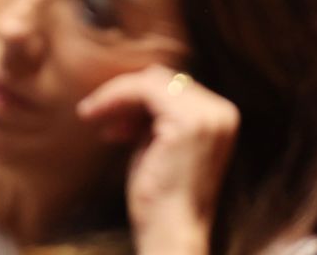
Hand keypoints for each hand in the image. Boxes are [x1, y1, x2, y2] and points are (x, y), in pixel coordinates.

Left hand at [79, 65, 238, 254]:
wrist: (171, 235)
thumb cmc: (162, 200)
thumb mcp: (161, 147)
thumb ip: (157, 118)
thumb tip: (134, 89)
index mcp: (222, 117)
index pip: (175, 87)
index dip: (138, 98)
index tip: (112, 121)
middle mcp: (222, 112)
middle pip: (164, 79)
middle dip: (128, 96)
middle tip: (98, 117)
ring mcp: (208, 115)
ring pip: (151, 80)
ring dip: (118, 96)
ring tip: (94, 117)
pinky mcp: (188, 121)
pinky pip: (143, 90)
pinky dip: (115, 97)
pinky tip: (95, 115)